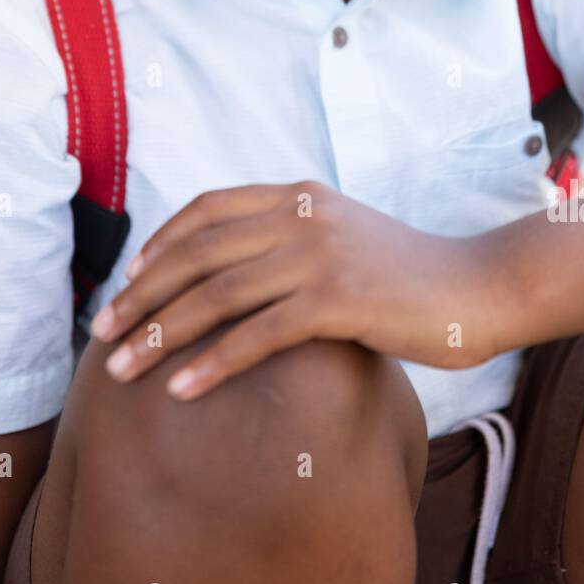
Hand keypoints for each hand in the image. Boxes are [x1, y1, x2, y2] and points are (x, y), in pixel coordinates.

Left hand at [90, 181, 503, 397]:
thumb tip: (235, 266)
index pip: (209, 208)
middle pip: (199, 252)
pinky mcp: (339, 301)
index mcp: (301, 194)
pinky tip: (182, 390)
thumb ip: (294, 236)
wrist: (481, 286)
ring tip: (121, 369)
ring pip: (217, 294)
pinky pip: (257, 335)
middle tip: (102, 332)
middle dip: (142, 296)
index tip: (129, 279)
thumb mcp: (345, 234)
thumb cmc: (411, 273)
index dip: (161, 243)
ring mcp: (320, 255)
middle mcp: (303, 215)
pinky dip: (211, 363)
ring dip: (160, 334)